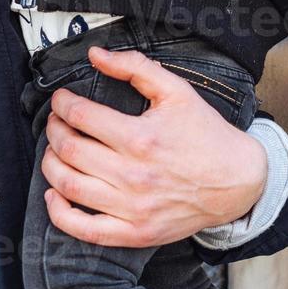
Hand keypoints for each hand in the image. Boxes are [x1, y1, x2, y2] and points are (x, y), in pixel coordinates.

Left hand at [42, 46, 265, 247]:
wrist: (237, 180)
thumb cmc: (207, 135)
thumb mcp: (177, 90)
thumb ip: (135, 67)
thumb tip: (96, 55)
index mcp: (141, 138)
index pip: (81, 116)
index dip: (62, 103)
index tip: (61, 100)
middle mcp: (133, 175)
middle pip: (69, 149)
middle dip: (53, 129)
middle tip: (56, 121)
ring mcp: (133, 208)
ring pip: (69, 185)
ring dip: (50, 164)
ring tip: (55, 150)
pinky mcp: (135, 232)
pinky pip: (84, 229)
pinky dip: (59, 213)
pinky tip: (54, 195)